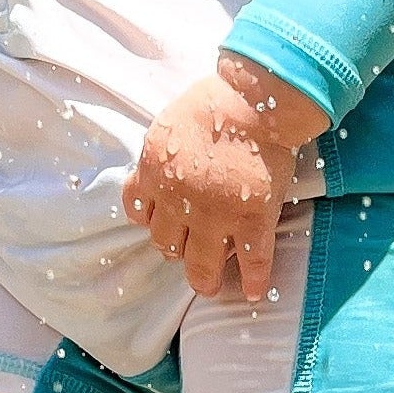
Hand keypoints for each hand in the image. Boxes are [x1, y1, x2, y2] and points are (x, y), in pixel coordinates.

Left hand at [124, 53, 329, 299]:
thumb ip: (162, 150)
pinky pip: (251, 261)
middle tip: (189, 248)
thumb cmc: (215, 100)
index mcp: (154, 171)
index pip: (138, 211)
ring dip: (203, 279)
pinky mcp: (252, 220)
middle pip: (166, 242)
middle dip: (176, 248)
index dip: (150, 218)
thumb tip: (161, 164)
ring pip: (200, 265)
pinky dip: (252, 281)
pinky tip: (252, 292)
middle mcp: (178, 201)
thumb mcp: (169, 121)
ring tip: (209, 285)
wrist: (256, 100)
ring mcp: (215, 215)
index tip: (162, 220)